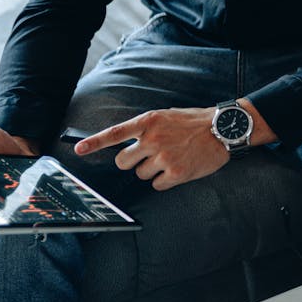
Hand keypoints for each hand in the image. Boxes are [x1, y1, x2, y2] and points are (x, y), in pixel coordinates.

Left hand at [75, 107, 227, 190]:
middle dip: (132, 162)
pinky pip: (157, 185)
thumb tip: (127, 145)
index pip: (115, 133)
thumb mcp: (166, 116)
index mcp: (149, 122)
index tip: (78, 150)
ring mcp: (164, 157)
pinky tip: (178, 168)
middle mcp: (153, 139)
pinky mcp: (176, 173)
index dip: (94, 142)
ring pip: (140, 174)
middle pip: (123, 161)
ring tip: (171, 158)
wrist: (223, 129)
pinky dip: (165, 180)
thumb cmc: (194, 122)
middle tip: (148, 156)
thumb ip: (146, 128)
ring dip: (152, 170)